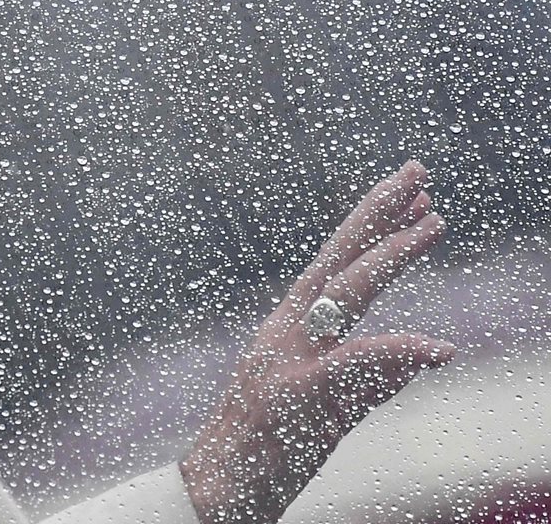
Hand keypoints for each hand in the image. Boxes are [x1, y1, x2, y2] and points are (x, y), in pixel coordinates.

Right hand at [179, 160, 454, 523]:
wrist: (221, 486)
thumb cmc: (271, 446)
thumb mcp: (332, 403)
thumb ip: (375, 374)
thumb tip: (428, 352)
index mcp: (295, 327)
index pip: (341, 264)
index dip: (374, 225)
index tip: (410, 194)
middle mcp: (290, 330)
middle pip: (339, 259)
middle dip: (379, 212)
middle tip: (416, 171)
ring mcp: (292, 358)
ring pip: (346, 293)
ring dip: (390, 256)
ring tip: (434, 223)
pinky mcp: (300, 395)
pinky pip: (354, 366)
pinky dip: (396, 353)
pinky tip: (436, 349)